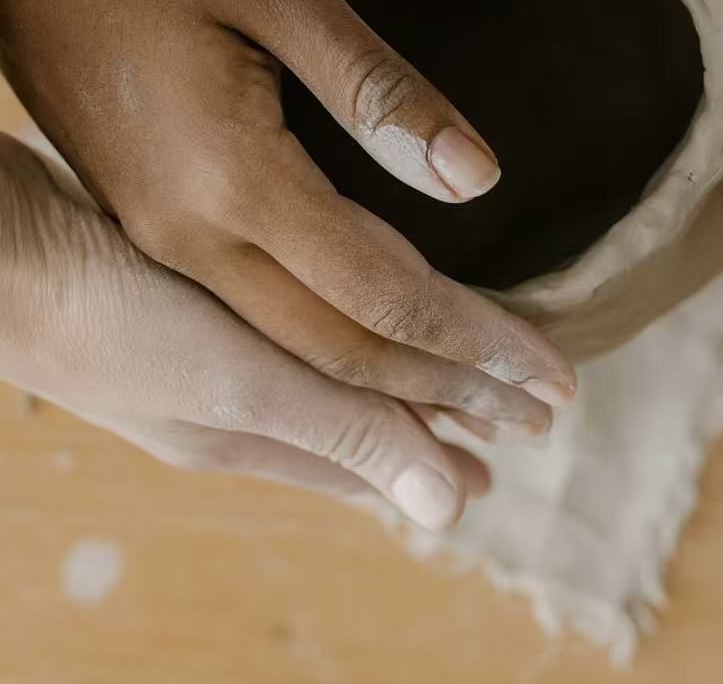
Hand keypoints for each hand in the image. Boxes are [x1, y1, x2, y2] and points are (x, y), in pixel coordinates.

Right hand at [0, 0, 571, 432]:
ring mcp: (154, 229)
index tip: (554, 378)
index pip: (381, 294)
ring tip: (475, 409)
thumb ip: (376, 90)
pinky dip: (330, 345)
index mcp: (227, 178)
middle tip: (541, 415)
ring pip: (292, 342)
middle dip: (448, 389)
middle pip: (339, 348)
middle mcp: (185, 232)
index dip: (475, 341)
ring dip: (392, 381)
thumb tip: (477, 178)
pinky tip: (372, 347)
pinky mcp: (142, 210)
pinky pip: (251, 314)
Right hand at [0, 135, 489, 527]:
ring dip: (392, 375)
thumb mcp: (231, 381)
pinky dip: (335, 336)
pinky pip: (286, 330)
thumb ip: (339, 430)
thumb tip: (451, 507)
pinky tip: (332, 320)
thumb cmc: (99, 313)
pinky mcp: (176, 301)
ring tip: (443, 382)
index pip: (390, 437)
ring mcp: (199, 355)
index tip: (538, 423)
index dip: (462, 427)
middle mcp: (231, 405)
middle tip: (513, 415)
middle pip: (366, 412)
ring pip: (331, 373)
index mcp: (255, 425)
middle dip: (442, 411)